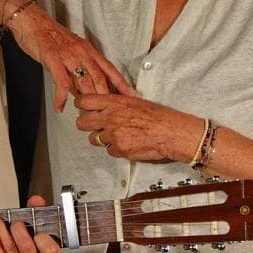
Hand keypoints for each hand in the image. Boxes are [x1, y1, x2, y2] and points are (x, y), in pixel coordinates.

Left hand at [0, 195, 62, 252]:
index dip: (44, 239)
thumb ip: (38, 215)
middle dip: (18, 229)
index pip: (51, 250)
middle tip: (16, 222)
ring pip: (10, 247)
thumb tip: (37, 200)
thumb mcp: (36, 234)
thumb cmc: (26, 251)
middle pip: (27, 246)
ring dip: (1, 229)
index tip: (38, 231)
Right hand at [10, 7, 134, 111]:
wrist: (31, 21)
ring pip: (83, 81)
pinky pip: (61, 81)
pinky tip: (60, 107)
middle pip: (99, 78)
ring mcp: (68, 55)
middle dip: (105, 98)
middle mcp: (82, 52)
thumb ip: (79, 67)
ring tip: (85, 113)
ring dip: (85, 100)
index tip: (131, 95)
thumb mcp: (70, 49)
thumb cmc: (49, 35)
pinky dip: (61, 97)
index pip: (109, 69)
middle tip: (107, 113)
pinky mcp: (53, 58)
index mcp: (88, 50)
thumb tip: (84, 87)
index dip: (121, 83)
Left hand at [74, 93, 197, 163]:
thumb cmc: (159, 117)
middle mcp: (111, 117)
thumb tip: (105, 104)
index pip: (84, 101)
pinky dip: (116, 149)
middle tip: (95, 126)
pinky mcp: (119, 149)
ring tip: (118, 135)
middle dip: (87, 125)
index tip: (83, 109)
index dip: (81, 106)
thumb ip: (116, 103)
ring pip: (94, 139)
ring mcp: (113, 134)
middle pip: (82, 123)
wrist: (171, 132)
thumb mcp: (135, 101)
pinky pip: (109, 151)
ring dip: (103, 139)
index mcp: (115, 103)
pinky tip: (128, 143)